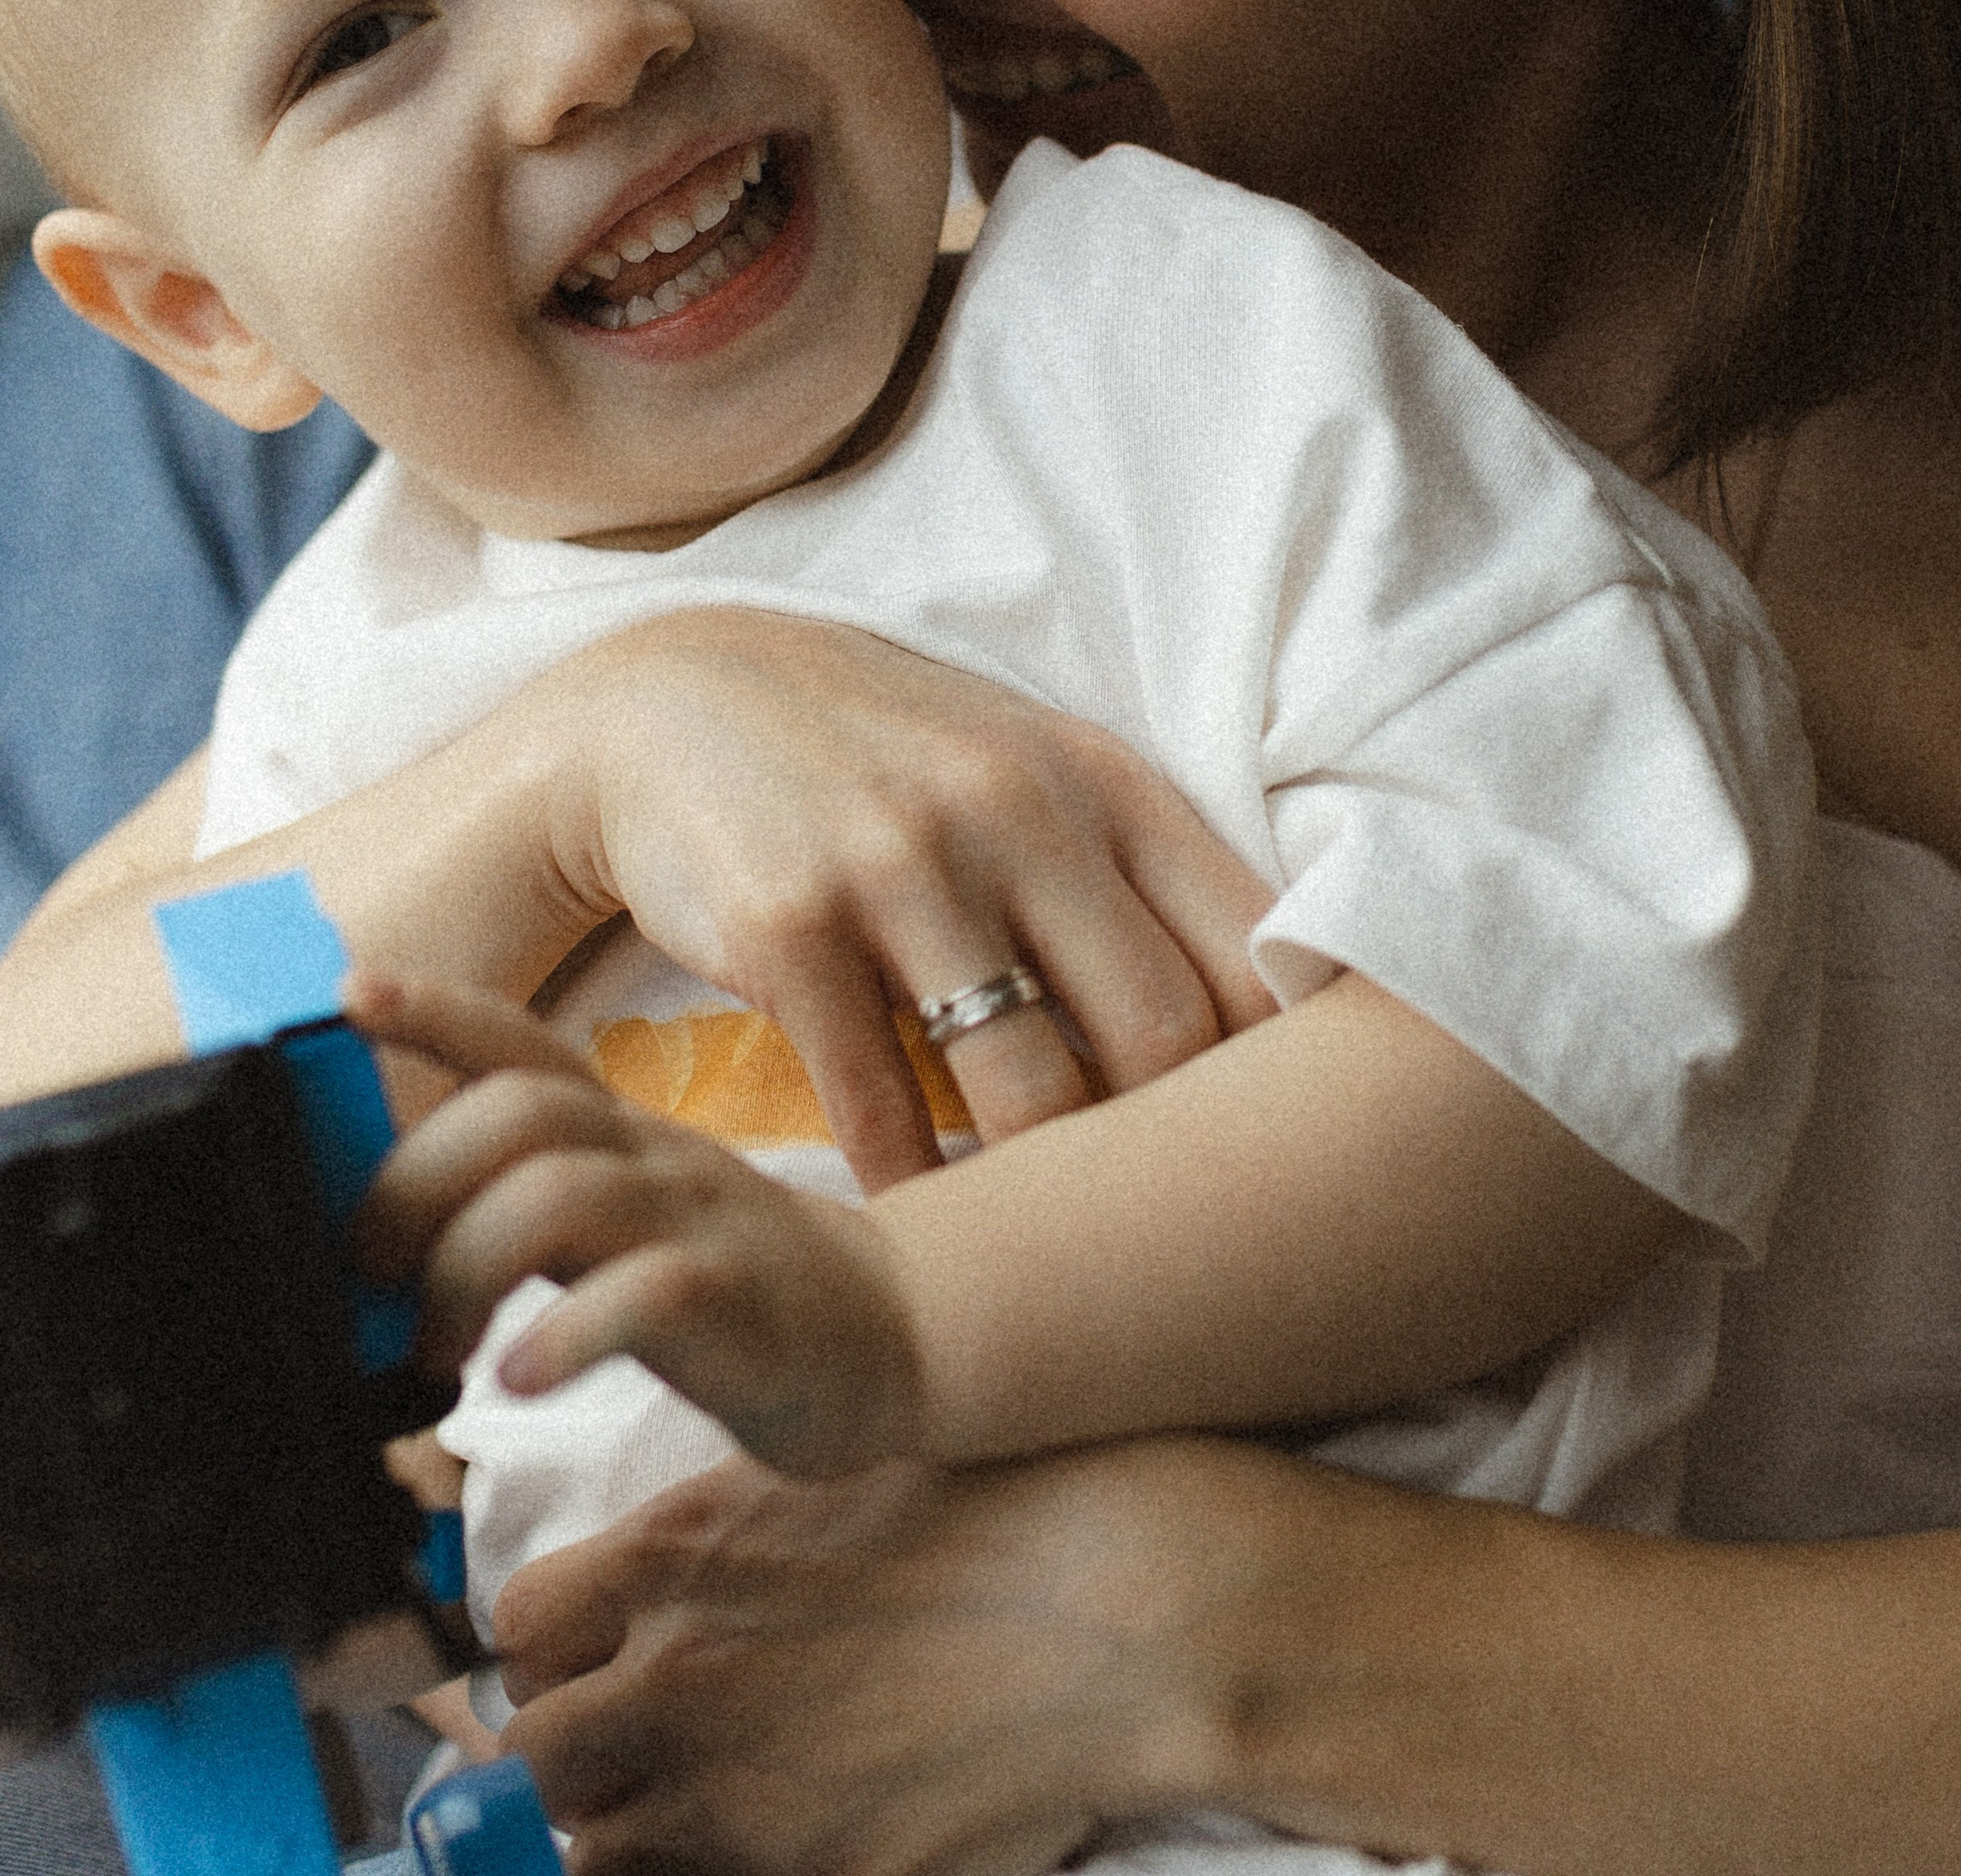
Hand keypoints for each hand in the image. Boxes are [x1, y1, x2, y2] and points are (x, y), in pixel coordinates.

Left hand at [349, 976, 921, 1475]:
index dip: (433, 1010)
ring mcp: (698, 1221)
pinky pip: (639, 1298)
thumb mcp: (624, 1216)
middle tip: (366, 1272)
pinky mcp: (737, 1304)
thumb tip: (384, 1226)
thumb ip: (523, 1203)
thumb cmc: (726, 1277)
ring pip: (559, 1195)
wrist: (894, 1329)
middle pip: (514, 1114)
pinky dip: (560, 1337)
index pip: (517, 1043)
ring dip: (464, 1269)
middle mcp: (651, 1155)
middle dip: (412, 1183)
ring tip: (435, 1352)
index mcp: (617, 1129)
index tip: (346, 989)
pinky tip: (516, 1381)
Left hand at [491, 1444, 1232, 1875]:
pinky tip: (781, 1836)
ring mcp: (742, 1800)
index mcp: (678, 1562)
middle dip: (571, 1752)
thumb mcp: (820, 1479)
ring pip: (598, 1852)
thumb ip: (705, 1542)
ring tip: (703, 1797)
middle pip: (537, 1756)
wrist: (1123, 1606)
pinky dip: (715, 1869)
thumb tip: (640, 1586)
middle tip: (635, 1741)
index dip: (543, 1649)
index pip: (514, 1628)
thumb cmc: (991, 1513)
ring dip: (630, 1828)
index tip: (584, 1654)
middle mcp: (684, 1682)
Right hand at [555, 607, 1275, 1188]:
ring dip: (1043, 1197)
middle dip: (1173, 1155)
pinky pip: (878, 1111)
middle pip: (1161, 1038)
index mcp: (1105, 781)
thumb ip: (1147, 883)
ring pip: (1028, 1093)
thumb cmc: (893, 762)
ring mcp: (900, 867)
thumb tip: (1281, 1027)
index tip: (1276, 1154)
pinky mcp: (788, 926)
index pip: (1251, 951)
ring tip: (1056, 1259)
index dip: (1286, 1074)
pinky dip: (914, 1192)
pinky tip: (927, 1230)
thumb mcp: (1034, 776)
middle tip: (1161, 1231)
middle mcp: (1017, 812)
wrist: (674, 700)